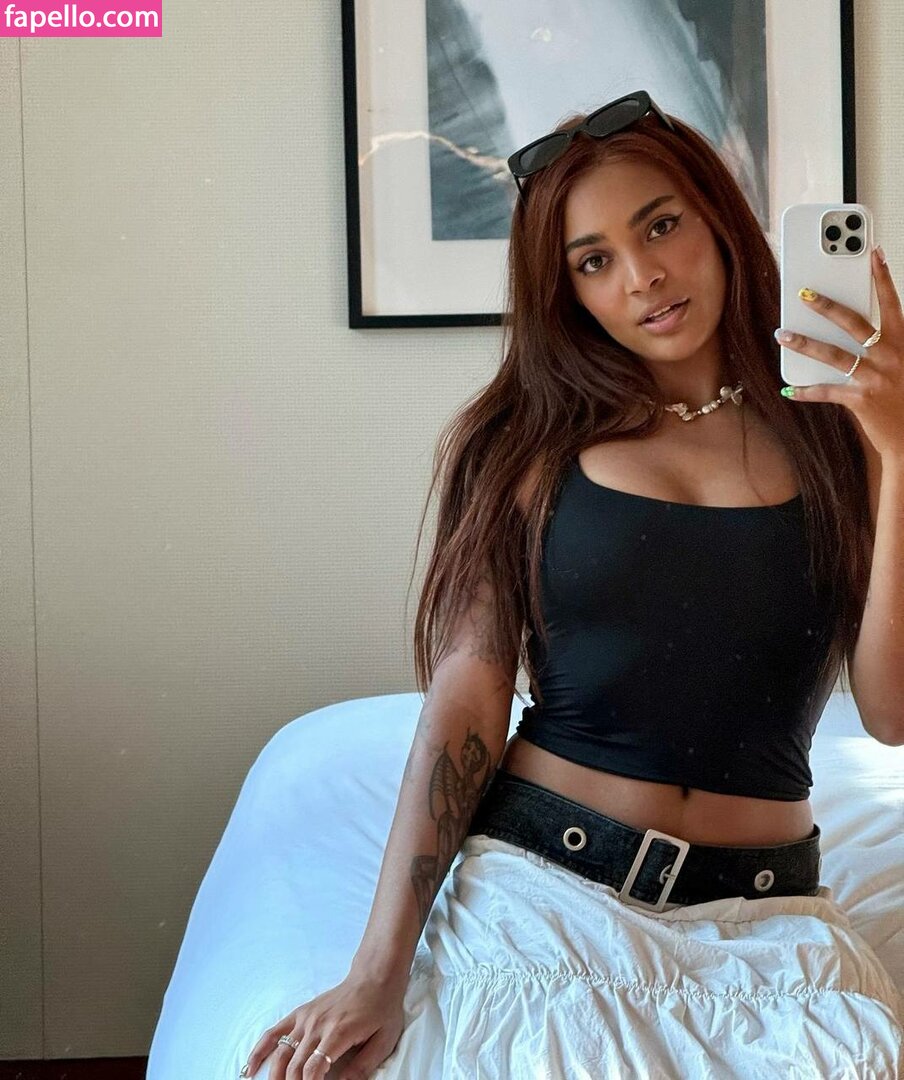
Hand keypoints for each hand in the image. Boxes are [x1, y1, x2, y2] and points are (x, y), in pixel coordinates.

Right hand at [240, 971, 406, 1079]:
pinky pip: (274, 1032)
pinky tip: (250, 1067)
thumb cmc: (382, 1010)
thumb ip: (362, 1067)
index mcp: (338, 1033)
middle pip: (295, 1066)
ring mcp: (306, 1018)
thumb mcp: (383, 1041)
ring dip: (275, 1076)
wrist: (374, 978)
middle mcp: (317, 1025)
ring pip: (282, 1053)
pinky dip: (260, 1050)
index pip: (314, 1068)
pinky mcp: (300, 1013)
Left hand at [774, 245, 903, 458]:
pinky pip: (827, 392)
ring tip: (783, 335)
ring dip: (805, 343)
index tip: (872, 254)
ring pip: (834, 355)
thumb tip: (854, 331)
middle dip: (827, 306)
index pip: (892, 303)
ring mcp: (875, 378)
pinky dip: (806, 391)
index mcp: (903, 343)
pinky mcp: (861, 400)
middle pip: (854, 323)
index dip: (882, 278)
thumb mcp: (903, 363)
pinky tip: (789, 390)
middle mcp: (890, 356)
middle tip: (804, 294)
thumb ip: (885, 345)